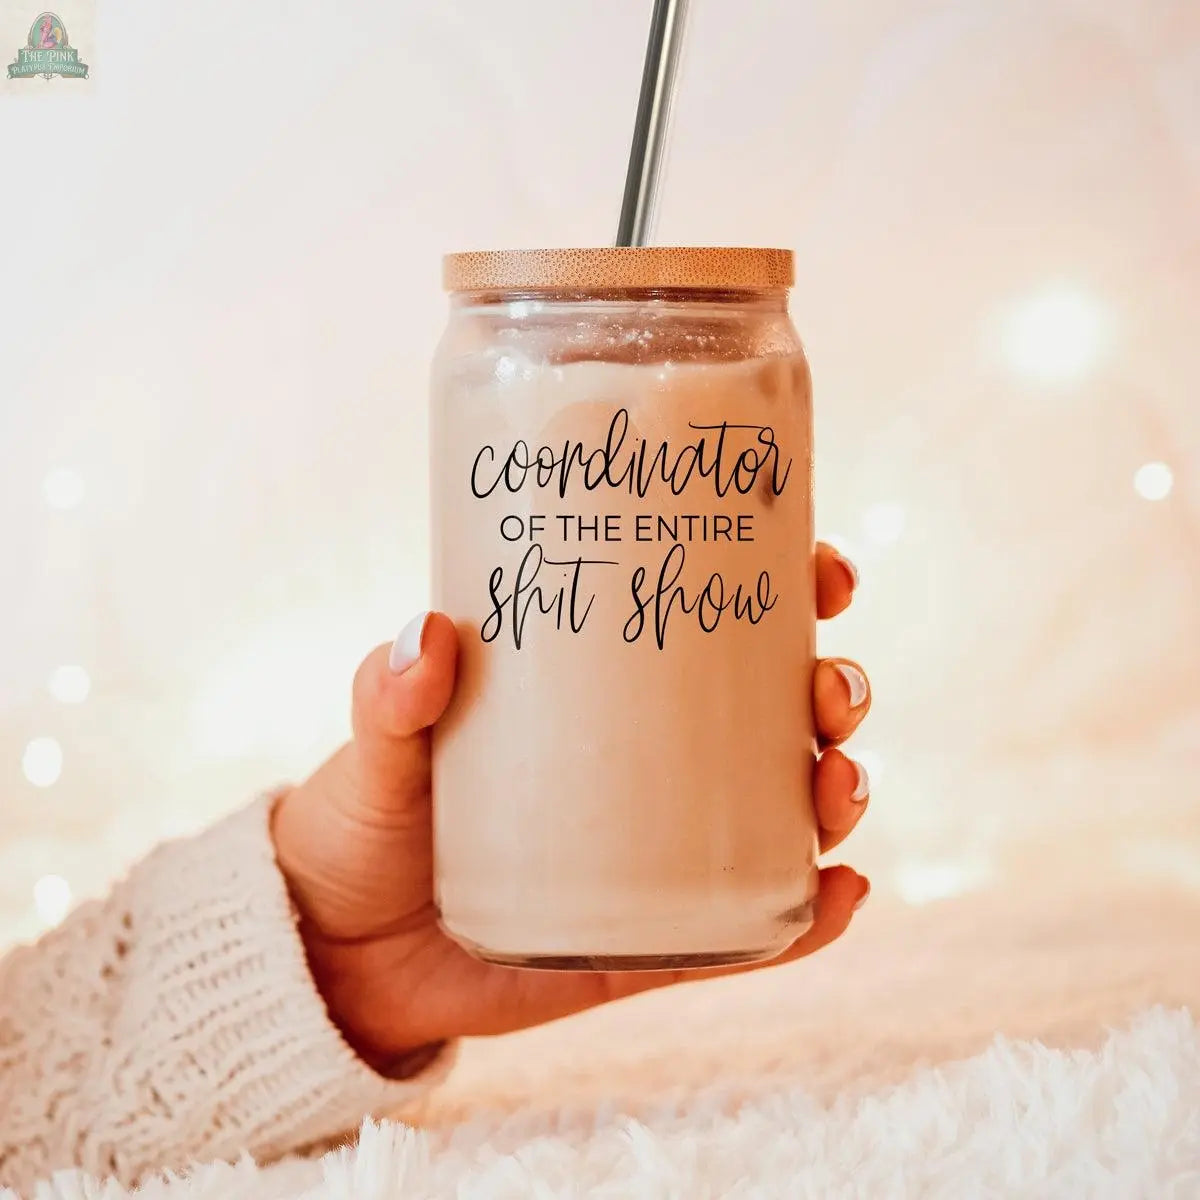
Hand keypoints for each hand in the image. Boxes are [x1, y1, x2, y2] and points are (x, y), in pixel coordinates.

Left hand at [272, 542, 872, 1068]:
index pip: (718, 622)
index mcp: (605, 693)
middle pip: (779, 710)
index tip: (821, 566)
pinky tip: (843, 894)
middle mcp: (655, 763)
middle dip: (835, 688)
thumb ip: (389, 697)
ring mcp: (666, 852)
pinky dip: (811, 915)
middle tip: (830, 690)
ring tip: (838, 785)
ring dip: (839, 788)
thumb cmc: (365, 823)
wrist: (339, 955)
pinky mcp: (658, 941)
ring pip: (786, 811)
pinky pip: (753, 929)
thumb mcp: (378, 749)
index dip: (790, 585)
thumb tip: (430, 632)